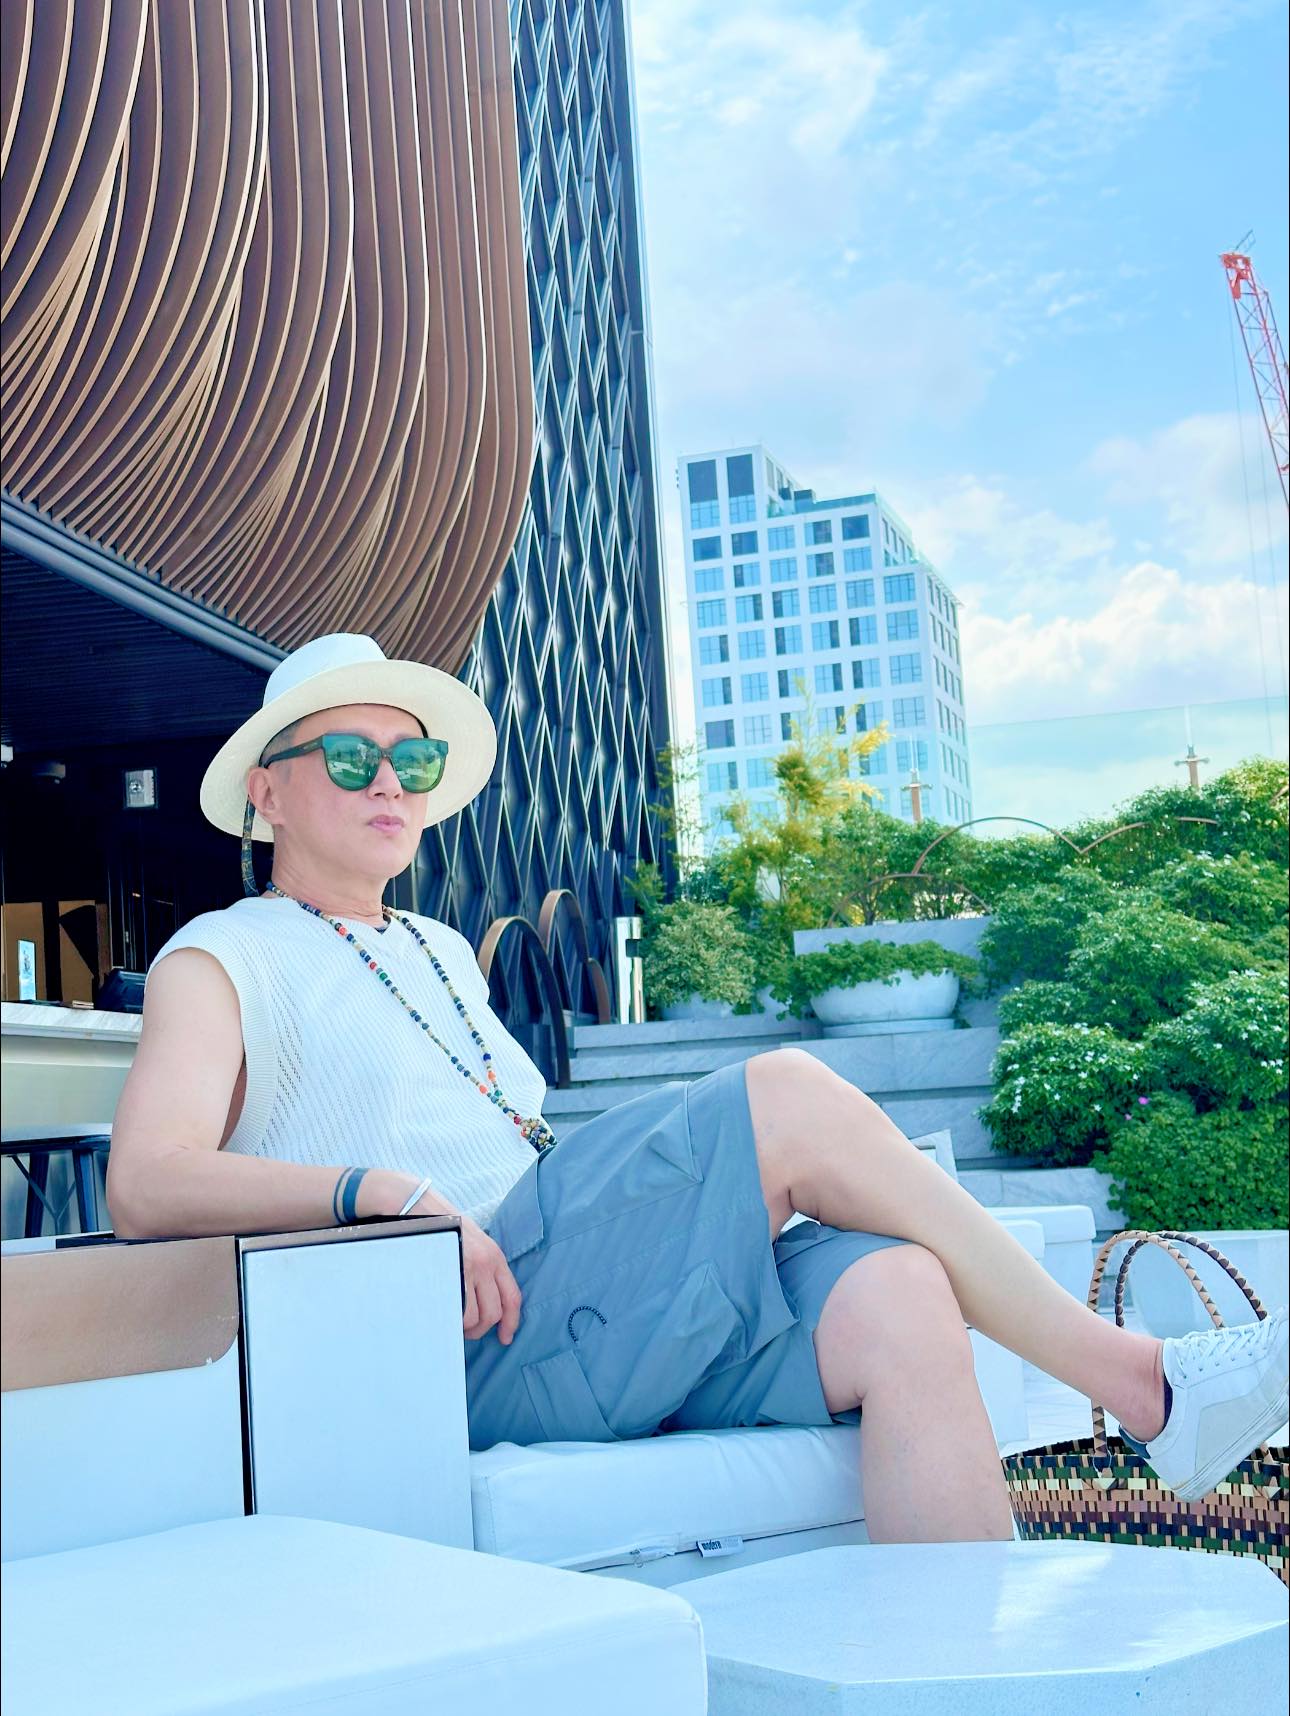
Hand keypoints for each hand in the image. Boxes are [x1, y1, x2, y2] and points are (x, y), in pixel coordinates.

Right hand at [457, 1215, 522, 1344]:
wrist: (422, 1208)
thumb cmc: (446, 1229)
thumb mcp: (475, 1244)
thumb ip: (485, 1270)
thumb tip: (485, 1303)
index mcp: (496, 1257)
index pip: (512, 1297)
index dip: (511, 1322)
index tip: (505, 1338)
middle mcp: (486, 1263)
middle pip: (493, 1313)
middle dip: (481, 1330)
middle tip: (469, 1332)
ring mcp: (467, 1268)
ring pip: (473, 1317)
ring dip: (464, 1328)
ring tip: (454, 1323)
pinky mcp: (447, 1272)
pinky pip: (455, 1309)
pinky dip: (451, 1319)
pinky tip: (444, 1315)